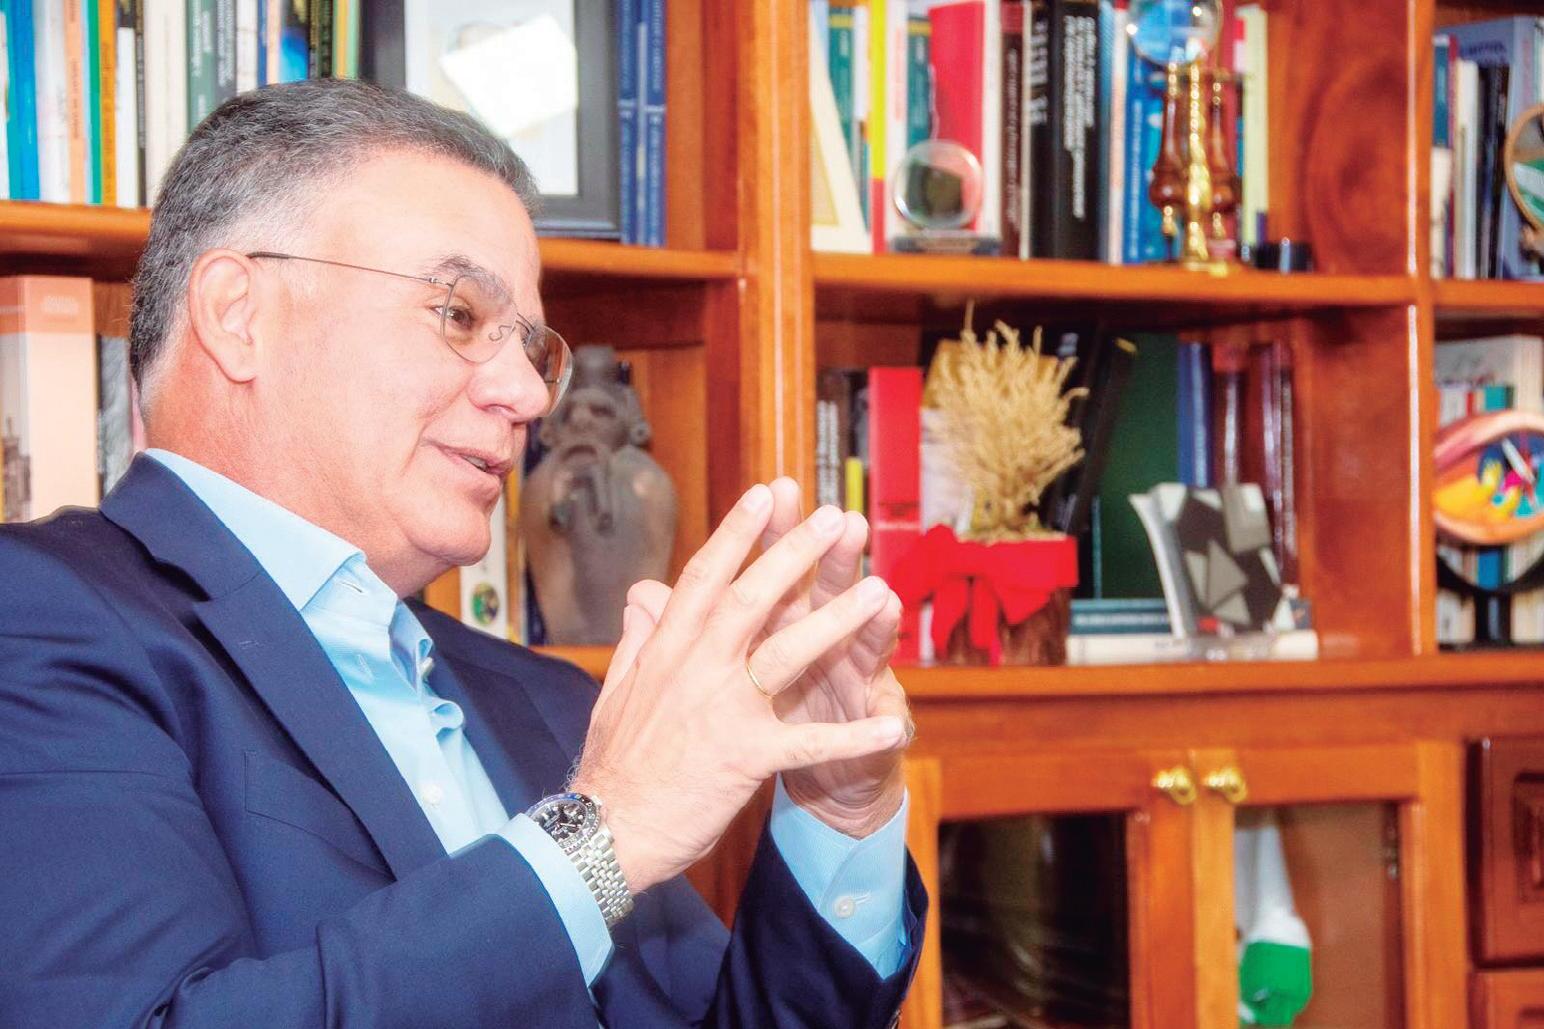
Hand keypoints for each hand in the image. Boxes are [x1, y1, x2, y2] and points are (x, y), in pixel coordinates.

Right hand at [571, 484, 909, 893]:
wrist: (605, 832)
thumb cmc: (613, 764)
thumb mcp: (616, 690)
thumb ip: (639, 637)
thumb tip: (643, 593)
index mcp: (666, 650)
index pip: (704, 578)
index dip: (736, 534)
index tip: (764, 495)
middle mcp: (696, 670)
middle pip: (751, 599)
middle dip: (795, 554)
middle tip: (833, 519)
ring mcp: (723, 711)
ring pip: (788, 653)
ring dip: (837, 620)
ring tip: (879, 591)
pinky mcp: (746, 757)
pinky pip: (810, 742)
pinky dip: (855, 736)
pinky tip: (894, 726)